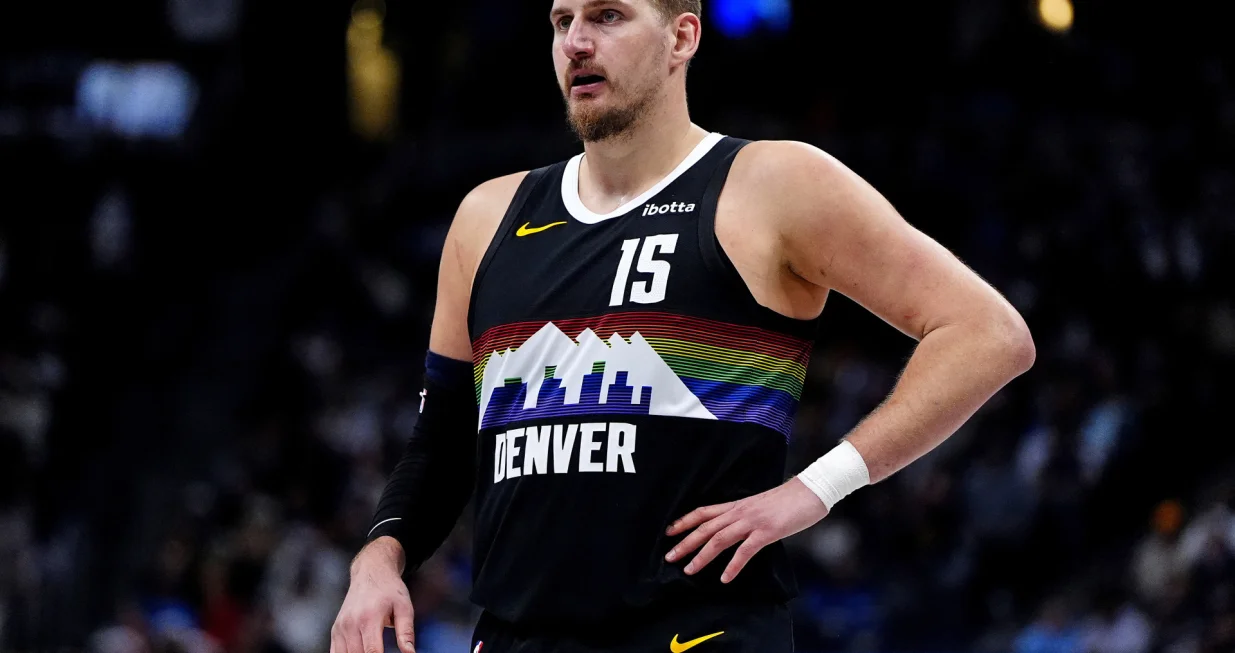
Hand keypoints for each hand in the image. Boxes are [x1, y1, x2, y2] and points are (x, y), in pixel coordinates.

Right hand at [331, 537, 415, 652]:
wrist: (371, 572)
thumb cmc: (389, 590)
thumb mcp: (404, 607)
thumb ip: (406, 632)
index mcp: (369, 618)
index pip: (372, 651)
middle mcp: (350, 623)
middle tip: (381, 652)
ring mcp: (340, 627)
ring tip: (372, 651)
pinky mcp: (335, 630)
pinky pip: (335, 652)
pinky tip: (358, 652)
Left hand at [664, 478, 828, 582]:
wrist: (811, 490)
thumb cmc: (788, 500)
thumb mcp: (760, 505)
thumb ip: (745, 516)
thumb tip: (735, 528)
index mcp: (737, 505)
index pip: (704, 512)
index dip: (684, 522)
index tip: (669, 532)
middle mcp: (740, 512)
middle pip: (705, 528)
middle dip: (685, 543)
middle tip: (669, 557)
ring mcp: (752, 522)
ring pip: (719, 539)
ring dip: (702, 556)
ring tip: (689, 570)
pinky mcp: (766, 532)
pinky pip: (745, 551)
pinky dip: (733, 566)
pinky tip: (725, 578)